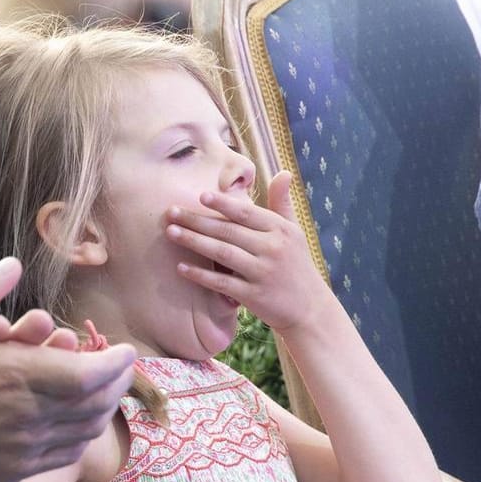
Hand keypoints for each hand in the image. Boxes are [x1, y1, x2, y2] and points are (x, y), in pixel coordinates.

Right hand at [0, 258, 135, 481]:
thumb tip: (12, 265)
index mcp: (17, 376)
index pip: (91, 374)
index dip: (116, 363)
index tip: (127, 350)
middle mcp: (30, 415)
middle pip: (96, 403)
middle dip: (117, 384)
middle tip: (122, 368)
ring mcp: (25, 446)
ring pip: (84, 431)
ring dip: (103, 410)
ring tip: (107, 392)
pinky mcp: (15, 468)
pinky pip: (64, 454)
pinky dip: (81, 437)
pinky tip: (78, 423)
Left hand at [165, 171, 329, 332]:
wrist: (310, 309)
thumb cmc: (297, 265)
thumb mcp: (294, 232)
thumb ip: (282, 203)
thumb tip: (283, 172)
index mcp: (281, 230)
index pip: (247, 213)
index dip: (223, 204)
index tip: (200, 196)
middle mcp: (273, 249)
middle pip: (229, 231)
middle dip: (197, 221)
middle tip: (170, 212)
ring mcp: (263, 273)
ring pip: (223, 253)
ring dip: (194, 242)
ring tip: (171, 232)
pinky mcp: (254, 296)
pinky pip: (222, 283)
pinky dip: (201, 275)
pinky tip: (181, 268)